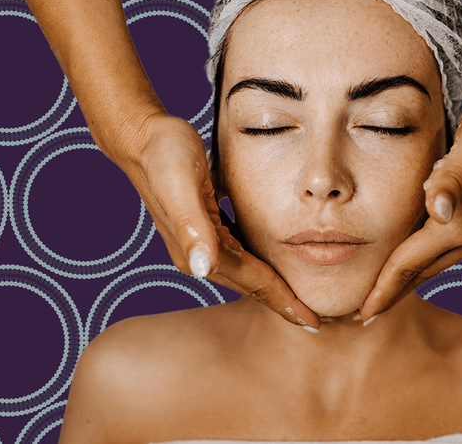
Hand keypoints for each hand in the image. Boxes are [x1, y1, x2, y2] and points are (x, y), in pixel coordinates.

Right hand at [116, 113, 320, 328]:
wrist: (141, 138)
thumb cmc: (165, 154)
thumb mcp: (181, 184)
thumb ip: (192, 227)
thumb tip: (204, 267)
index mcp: (201, 251)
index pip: (254, 283)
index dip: (285, 303)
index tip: (315, 323)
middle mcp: (200, 255)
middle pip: (253, 285)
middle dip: (284, 304)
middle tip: (320, 320)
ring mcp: (201, 243)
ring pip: (248, 271)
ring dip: (274, 287)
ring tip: (302, 298)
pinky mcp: (204, 227)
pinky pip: (241, 252)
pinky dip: (261, 262)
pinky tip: (276, 262)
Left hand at [358, 80, 461, 320]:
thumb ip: (452, 176)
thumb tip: (437, 210)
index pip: (409, 264)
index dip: (382, 289)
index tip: (358, 314)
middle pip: (418, 275)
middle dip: (388, 297)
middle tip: (356, 317)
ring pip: (432, 268)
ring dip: (404, 285)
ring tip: (377, 299)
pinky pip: (444, 255)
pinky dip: (420, 268)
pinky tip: (409, 267)